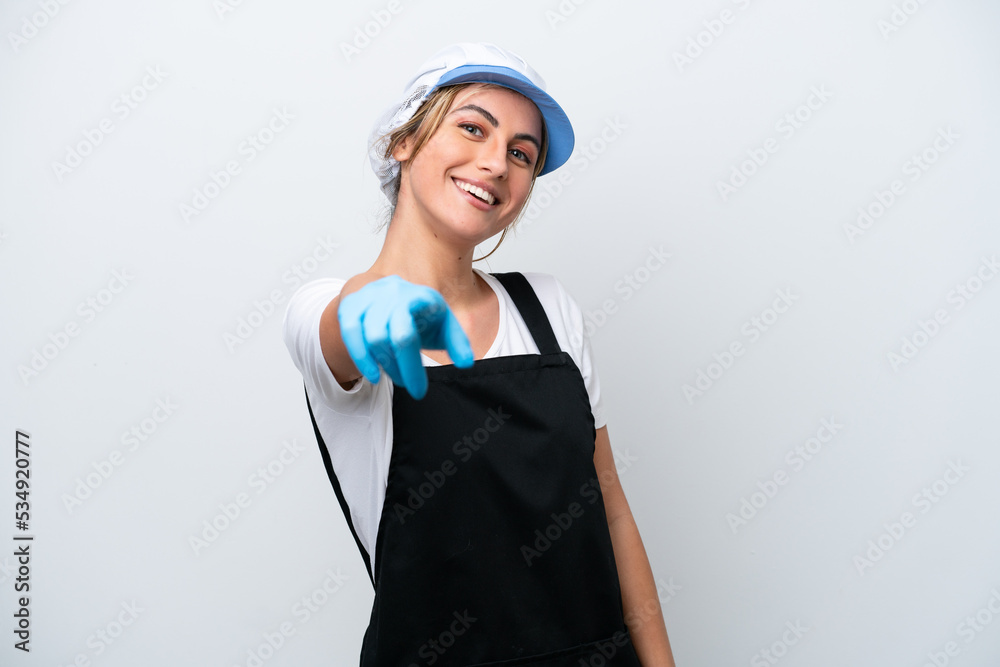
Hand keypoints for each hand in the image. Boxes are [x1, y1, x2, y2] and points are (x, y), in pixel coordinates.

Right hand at [337, 275, 473, 398]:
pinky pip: (350, 334)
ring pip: (371, 338)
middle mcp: (392, 292)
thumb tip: (467, 363)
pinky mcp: (352, 306)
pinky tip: (373, 374)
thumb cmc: (419, 314)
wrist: (387, 292)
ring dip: (384, 365)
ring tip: (397, 376)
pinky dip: (361, 358)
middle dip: (399, 369)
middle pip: (388, 338)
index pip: (408, 336)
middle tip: (409, 386)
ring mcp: (369, 298)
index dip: (412, 367)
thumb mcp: (443, 324)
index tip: (419, 391)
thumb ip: (457, 343)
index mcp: (420, 296)